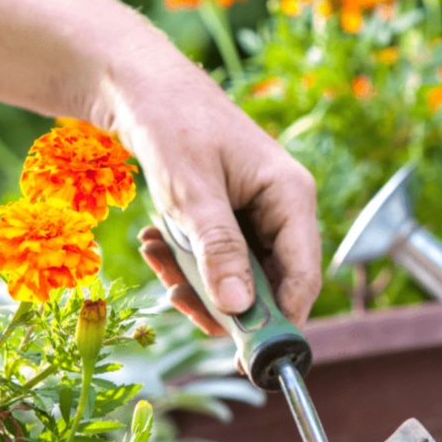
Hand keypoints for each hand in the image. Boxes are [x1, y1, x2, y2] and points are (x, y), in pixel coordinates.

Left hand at [106, 63, 321, 333]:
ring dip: (194, 279)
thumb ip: (219, 249)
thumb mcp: (192, 192)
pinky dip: (185, 261)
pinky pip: (216, 260)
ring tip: (154, 252)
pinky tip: (154, 241)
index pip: (303, 276)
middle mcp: (283, 209)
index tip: (246, 356)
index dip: (280, 320)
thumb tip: (240, 308)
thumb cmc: (172, 124)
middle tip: (176, 299)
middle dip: (221, 299)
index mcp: (291, 195)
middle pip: (269, 284)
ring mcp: (257, 215)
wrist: (138, 85)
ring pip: (237, 277)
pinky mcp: (231, 219)